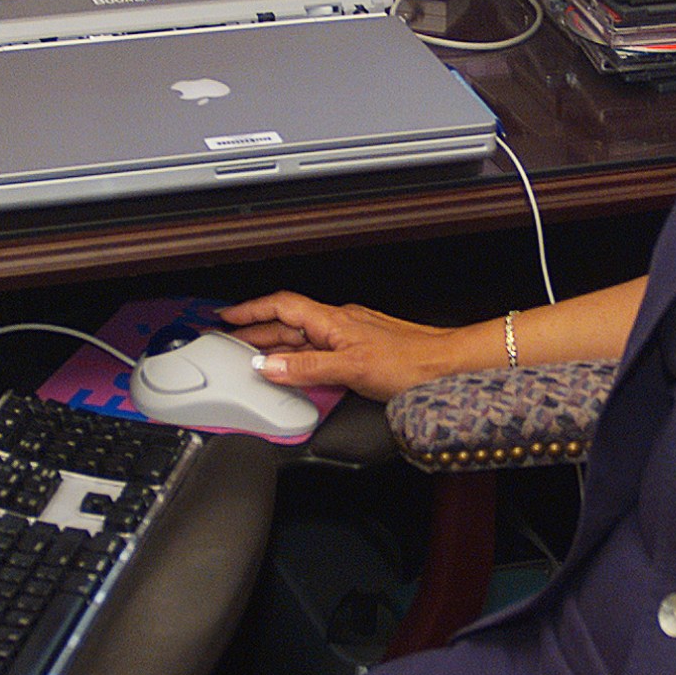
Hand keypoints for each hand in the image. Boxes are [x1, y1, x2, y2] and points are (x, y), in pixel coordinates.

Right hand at [217, 291, 468, 401]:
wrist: (448, 365)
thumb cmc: (411, 363)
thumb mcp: (352, 368)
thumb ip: (308, 368)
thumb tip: (269, 366)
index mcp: (333, 320)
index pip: (282, 306)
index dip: (251, 310)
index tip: (227, 317)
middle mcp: (340, 323)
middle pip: (289, 322)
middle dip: (257, 330)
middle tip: (230, 340)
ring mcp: (352, 335)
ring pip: (304, 337)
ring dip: (277, 345)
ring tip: (254, 356)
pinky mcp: (361, 350)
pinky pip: (320, 349)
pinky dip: (300, 357)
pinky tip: (297, 368)